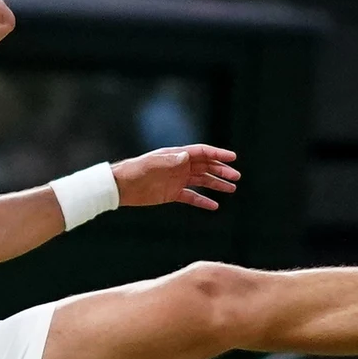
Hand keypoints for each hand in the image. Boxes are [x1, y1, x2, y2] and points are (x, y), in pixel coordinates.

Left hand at [112, 145, 239, 210]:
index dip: (218, 154)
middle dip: (221, 170)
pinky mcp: (172, 193)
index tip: (233, 158)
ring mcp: (177, 180)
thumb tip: (187, 155)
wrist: (121, 187)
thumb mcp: (153, 164)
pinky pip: (192, 197)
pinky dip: (203, 201)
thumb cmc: (135, 171)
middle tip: (236, 177)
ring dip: (217, 184)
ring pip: (202, 181)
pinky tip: (214, 205)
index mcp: (177, 155)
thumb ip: (171, 161)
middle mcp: (180, 166)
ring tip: (232, 189)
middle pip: (206, 166)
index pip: (202, 152)